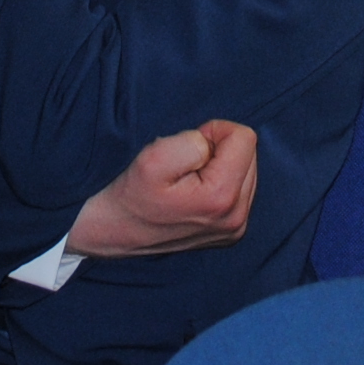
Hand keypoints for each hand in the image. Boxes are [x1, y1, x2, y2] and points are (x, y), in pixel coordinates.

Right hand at [66, 120, 258, 257]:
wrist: (115, 230)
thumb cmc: (132, 193)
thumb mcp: (154, 158)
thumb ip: (192, 142)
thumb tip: (212, 144)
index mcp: (223, 198)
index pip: (244, 137)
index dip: (211, 132)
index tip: (185, 150)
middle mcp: (237, 218)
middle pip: (248, 153)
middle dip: (217, 150)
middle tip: (183, 167)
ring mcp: (235, 228)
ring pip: (245, 170)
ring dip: (218, 166)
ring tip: (186, 181)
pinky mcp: (230, 232)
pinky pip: (240, 188)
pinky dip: (218, 182)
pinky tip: (193, 193)